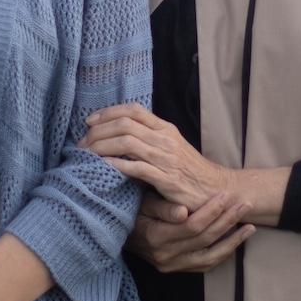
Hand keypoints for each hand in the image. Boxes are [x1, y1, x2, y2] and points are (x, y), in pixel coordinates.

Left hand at [82, 103, 236, 210]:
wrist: (218, 190)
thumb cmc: (190, 171)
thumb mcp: (172, 147)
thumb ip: (150, 138)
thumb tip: (121, 133)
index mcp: (166, 128)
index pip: (133, 110)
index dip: (108, 112)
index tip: (89, 121)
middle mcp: (165, 139)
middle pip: (124, 124)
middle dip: (98, 131)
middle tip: (82, 143)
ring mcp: (166, 158)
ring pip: (126, 143)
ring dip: (101, 147)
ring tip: (87, 155)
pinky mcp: (166, 179)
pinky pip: (135, 168)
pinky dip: (114, 165)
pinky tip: (101, 167)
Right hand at [124, 189, 254, 272]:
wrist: (117, 234)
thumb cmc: (130, 212)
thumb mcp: (141, 204)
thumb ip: (162, 208)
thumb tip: (184, 212)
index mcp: (156, 238)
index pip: (192, 226)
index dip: (211, 211)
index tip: (226, 195)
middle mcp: (165, 257)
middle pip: (204, 239)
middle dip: (227, 220)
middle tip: (245, 204)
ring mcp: (172, 266)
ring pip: (209, 256)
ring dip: (233, 241)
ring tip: (250, 226)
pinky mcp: (177, 270)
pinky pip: (205, 265)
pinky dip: (222, 253)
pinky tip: (235, 241)